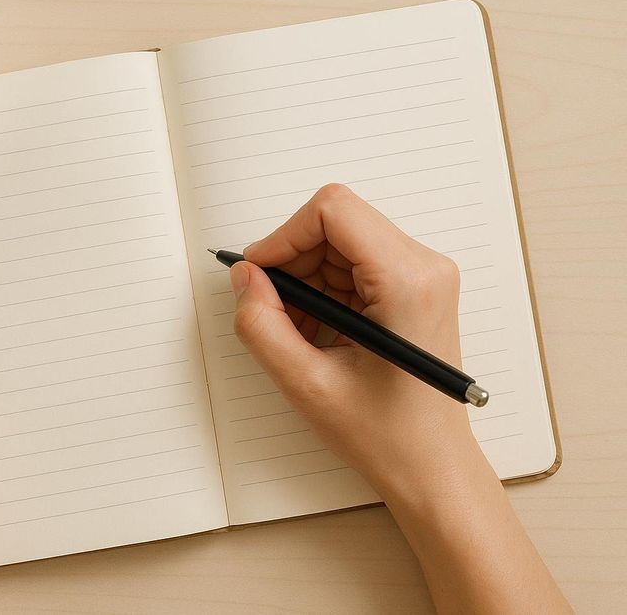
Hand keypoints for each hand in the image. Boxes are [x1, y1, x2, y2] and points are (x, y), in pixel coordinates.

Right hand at [231, 184, 569, 612]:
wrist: (433, 468)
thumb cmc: (388, 435)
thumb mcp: (307, 384)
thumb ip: (262, 324)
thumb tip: (244, 277)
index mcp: (408, 282)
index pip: (333, 211)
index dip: (283, 236)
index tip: (258, 273)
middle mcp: (424, 267)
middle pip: (335, 224)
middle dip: (293, 261)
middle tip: (273, 310)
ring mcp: (423, 276)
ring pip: (340, 242)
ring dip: (306, 279)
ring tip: (298, 331)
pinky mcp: (414, 288)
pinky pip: (353, 264)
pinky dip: (323, 290)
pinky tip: (317, 333)